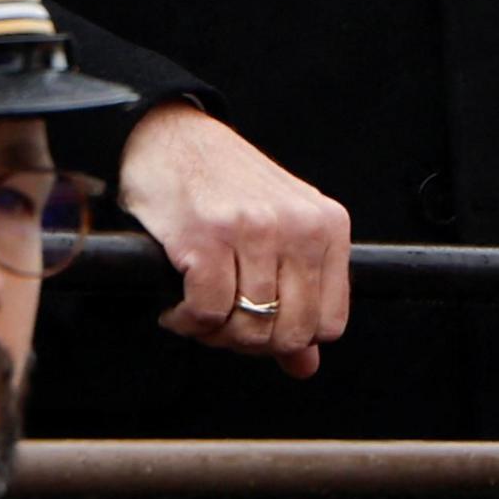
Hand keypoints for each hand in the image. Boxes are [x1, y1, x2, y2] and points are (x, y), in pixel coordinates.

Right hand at [116, 100, 351, 376]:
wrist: (169, 133)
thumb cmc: (223, 182)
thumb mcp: (277, 231)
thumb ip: (298, 296)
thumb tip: (305, 365)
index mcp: (326, 226)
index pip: (329, 324)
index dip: (289, 338)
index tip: (259, 324)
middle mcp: (298, 227)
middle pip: (289, 333)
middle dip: (250, 343)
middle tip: (222, 325)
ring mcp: (254, 230)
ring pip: (248, 328)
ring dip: (214, 333)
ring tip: (197, 312)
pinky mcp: (207, 236)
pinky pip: (207, 313)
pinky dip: (187, 321)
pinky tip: (177, 305)